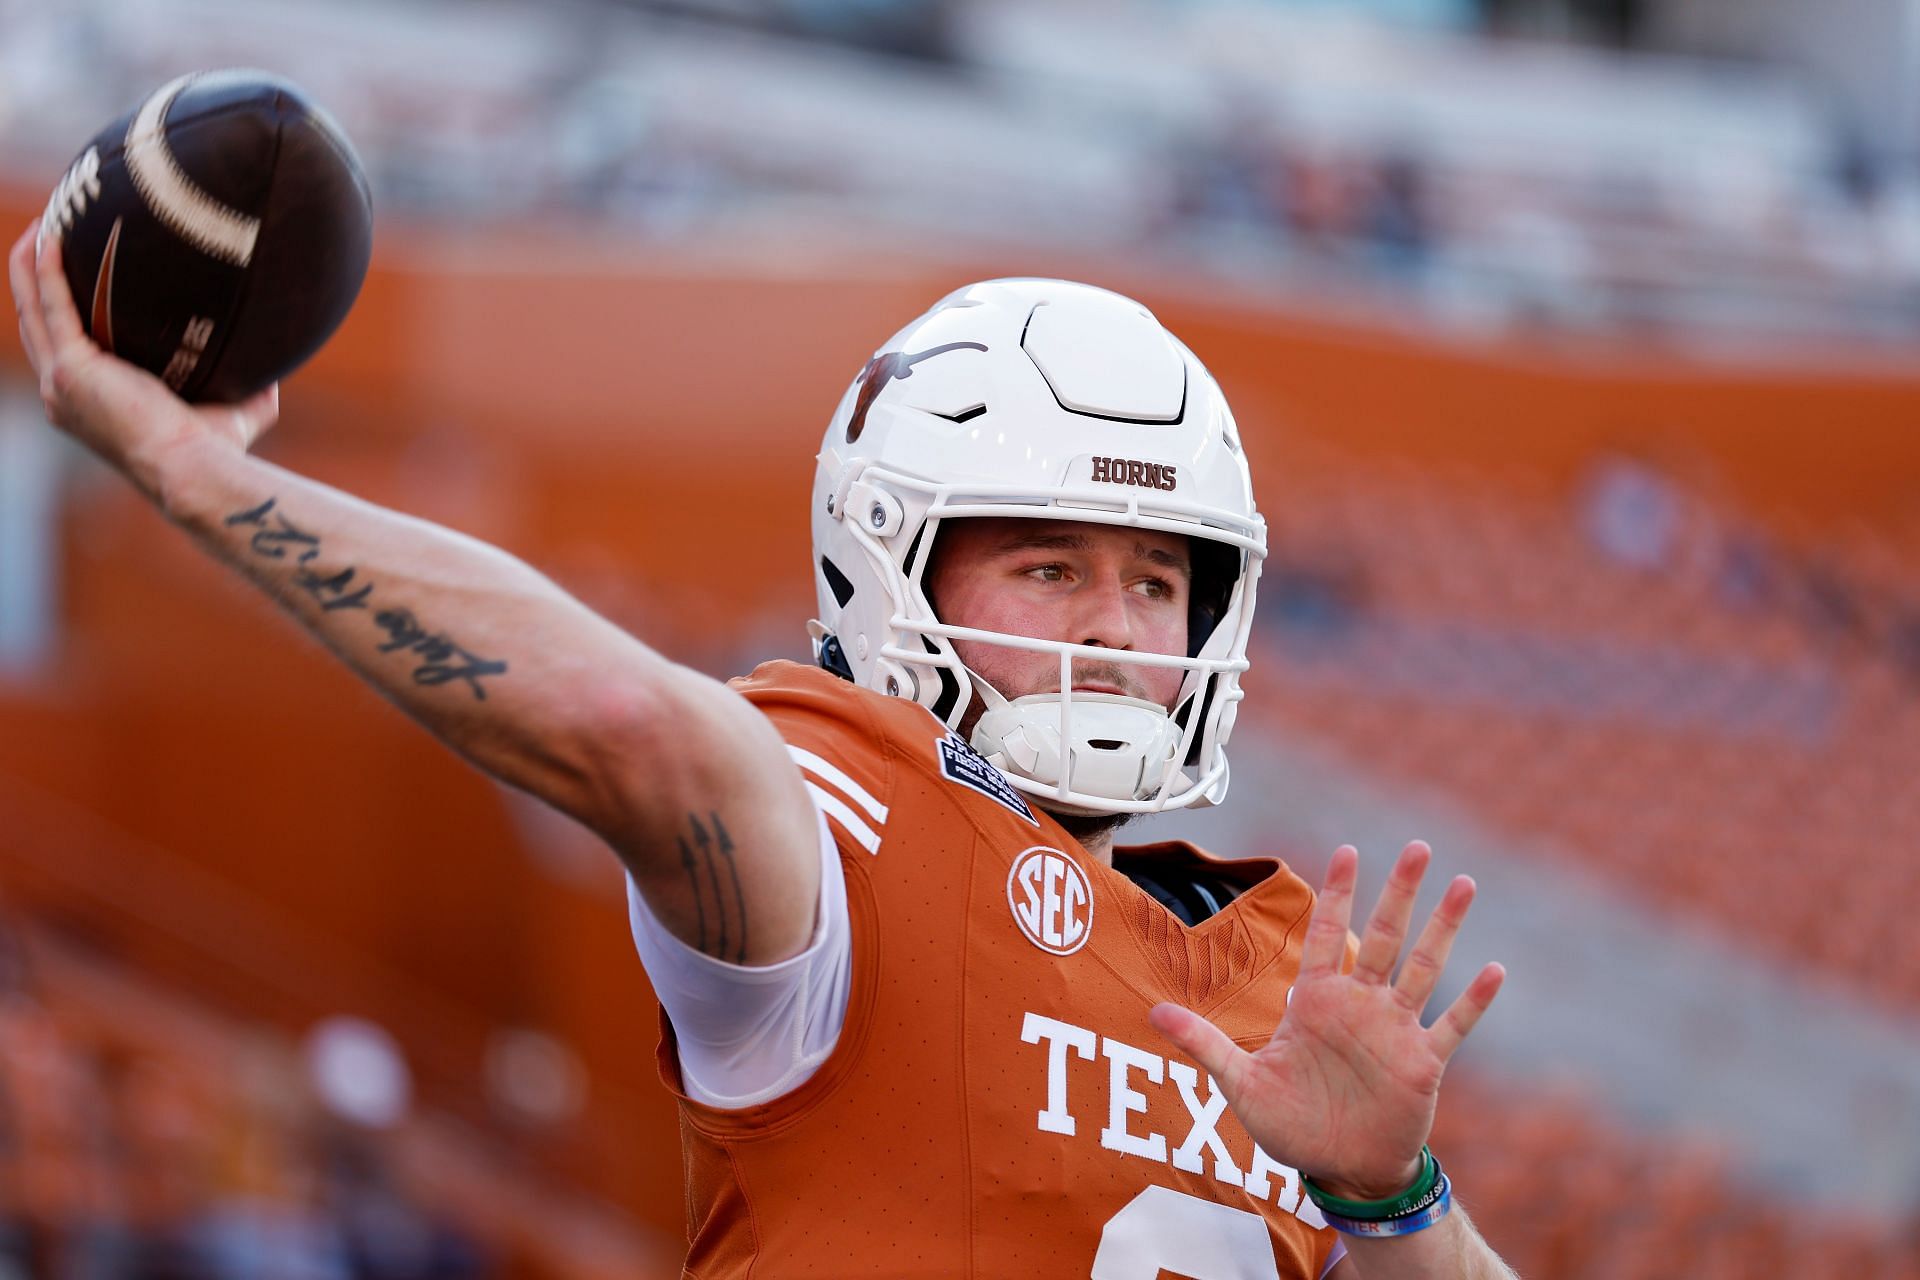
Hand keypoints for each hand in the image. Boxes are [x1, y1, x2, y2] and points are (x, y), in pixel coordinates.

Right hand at [9, 223, 277, 486]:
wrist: (194, 468)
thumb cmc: (212, 452)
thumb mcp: (229, 414)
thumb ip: (248, 393)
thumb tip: (276, 372)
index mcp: (87, 404)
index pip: (63, 348)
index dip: (60, 310)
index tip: (70, 275)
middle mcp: (63, 395)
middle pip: (36, 324)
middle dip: (33, 279)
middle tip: (45, 237)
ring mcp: (61, 383)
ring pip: (33, 310)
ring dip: (29, 266)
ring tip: (42, 226)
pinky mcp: (71, 369)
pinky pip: (52, 306)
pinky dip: (45, 271)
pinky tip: (51, 238)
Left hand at [1149, 842, 1503, 1200]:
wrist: (1339, 1169)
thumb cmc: (1290, 1124)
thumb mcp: (1242, 1084)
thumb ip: (1204, 1044)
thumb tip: (1151, 1013)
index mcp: (1316, 1001)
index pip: (1328, 934)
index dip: (1339, 893)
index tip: (1349, 850)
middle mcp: (1360, 1005)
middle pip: (1384, 935)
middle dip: (1400, 891)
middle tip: (1419, 846)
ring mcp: (1395, 1030)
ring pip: (1424, 966)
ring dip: (1444, 927)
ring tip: (1464, 884)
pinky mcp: (1422, 1063)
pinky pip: (1452, 1024)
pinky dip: (1473, 1000)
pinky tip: (1494, 968)